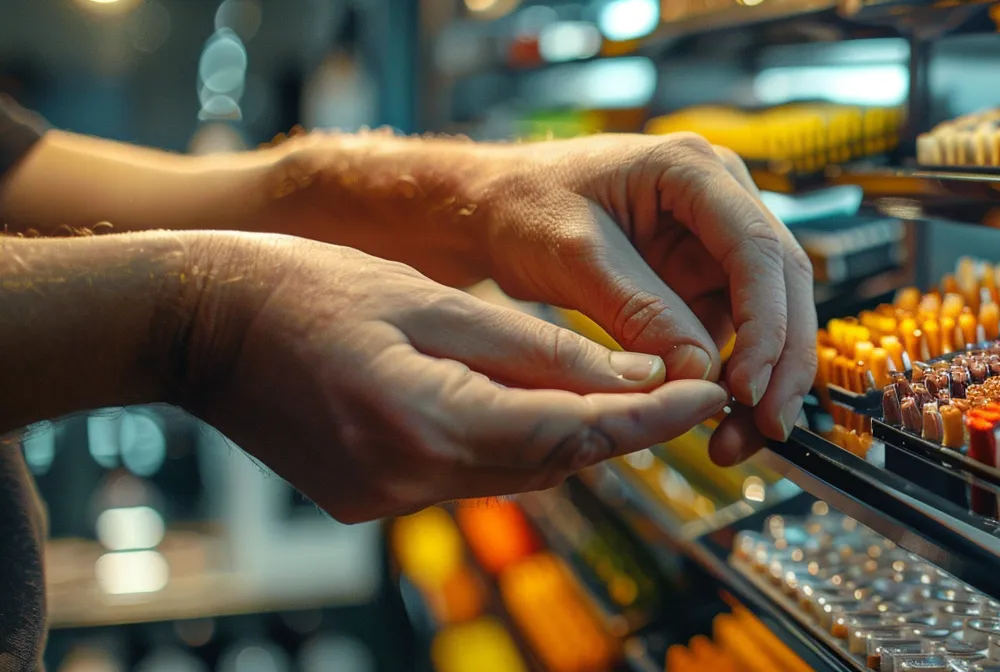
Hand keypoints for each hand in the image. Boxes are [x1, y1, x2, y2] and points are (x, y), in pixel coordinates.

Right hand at [173, 232, 729, 522]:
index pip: (574, 433)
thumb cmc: (302, 288)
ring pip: (514, 475)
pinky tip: (523, 404)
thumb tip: (632, 379)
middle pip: (551, 464)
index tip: (705, 396)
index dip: (650, 419)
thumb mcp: (434, 300)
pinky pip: (468, 477)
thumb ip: (537, 349)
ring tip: (615, 390)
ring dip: (566, 436)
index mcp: (426, 422)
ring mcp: (384, 499)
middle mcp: (408, 479)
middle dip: (619, 429)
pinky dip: (507, 443)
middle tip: (678, 388)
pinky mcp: (368, 501)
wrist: (195, 323)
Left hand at [460, 134, 815, 464]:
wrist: (492, 208)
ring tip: (735, 442)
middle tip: (767, 429)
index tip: (747, 387)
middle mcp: (721, 199)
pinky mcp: (704, 281)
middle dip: (781, 362)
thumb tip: (702, 374)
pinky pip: (737, 336)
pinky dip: (734, 381)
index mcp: (693, 168)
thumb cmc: (523, 206)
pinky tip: (719, 424)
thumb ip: (639, 312)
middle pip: (783, 283)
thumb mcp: (574, 257)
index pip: (757, 248)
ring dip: (763, 381)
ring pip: (771, 316)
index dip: (765, 322)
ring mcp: (717, 242)